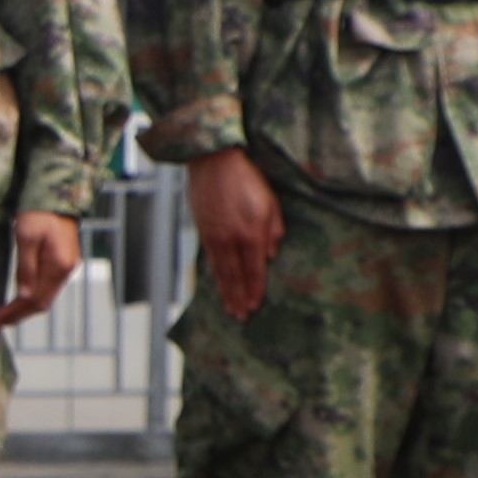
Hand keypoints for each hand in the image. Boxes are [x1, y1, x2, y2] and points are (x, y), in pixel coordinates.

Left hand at [0, 205, 85, 328]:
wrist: (58, 192)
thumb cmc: (39, 211)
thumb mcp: (26, 237)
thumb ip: (26, 267)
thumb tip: (24, 295)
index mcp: (58, 265)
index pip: (36, 300)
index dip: (16, 313)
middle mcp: (66, 269)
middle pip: (43, 302)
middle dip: (19, 314)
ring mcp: (66, 265)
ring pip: (46, 295)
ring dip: (25, 307)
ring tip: (5, 314)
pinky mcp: (62, 259)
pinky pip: (47, 285)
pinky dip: (32, 295)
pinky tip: (19, 297)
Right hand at [186, 148, 283, 322]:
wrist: (214, 160)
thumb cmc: (247, 176)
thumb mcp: (271, 200)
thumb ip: (274, 229)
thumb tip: (272, 254)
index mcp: (251, 232)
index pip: (255, 269)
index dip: (256, 289)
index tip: (256, 305)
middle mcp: (231, 239)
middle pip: (235, 276)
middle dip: (239, 298)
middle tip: (241, 316)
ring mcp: (214, 236)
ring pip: (221, 271)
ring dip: (226, 292)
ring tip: (230, 308)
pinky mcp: (203, 230)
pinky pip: (210, 259)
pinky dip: (215, 275)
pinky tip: (218, 283)